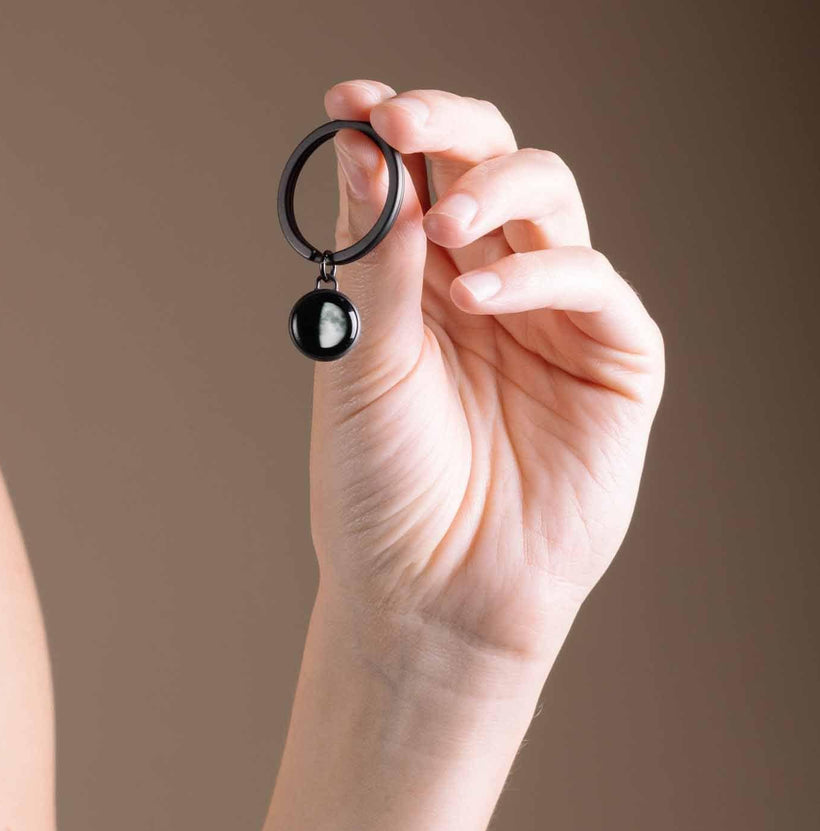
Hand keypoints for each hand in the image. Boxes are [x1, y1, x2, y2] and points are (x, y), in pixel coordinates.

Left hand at [309, 80, 664, 673]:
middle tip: (402, 123)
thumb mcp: (362, 366)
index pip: (418, 180)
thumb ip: (376, 261)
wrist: (430, 596)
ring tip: (446, 228)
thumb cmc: (382, 491)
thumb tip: (364, 148)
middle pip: (489, 166)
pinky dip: (543, 273)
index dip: (391, 131)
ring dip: (498, 190)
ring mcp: (552, 322)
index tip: (350, 102)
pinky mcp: (612, 362)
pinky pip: (594, 285)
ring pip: (552, 202)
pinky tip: (486, 298)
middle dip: (448, 131)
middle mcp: (487, 292)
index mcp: (421, 289)